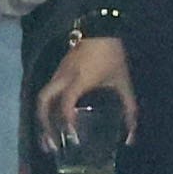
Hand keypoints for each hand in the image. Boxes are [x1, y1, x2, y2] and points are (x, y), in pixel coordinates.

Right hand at [37, 37, 136, 152]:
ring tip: (48, 137)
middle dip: (44, 124)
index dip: (66, 120)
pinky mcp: (55, 72)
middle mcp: (64, 77)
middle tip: (51, 144)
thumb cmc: (113, 57)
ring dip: (42, 118)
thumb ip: (129, 108)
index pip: (66, 102)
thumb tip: (130, 137)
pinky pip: (45, 93)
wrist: (101, 29)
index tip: (71, 137)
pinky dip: (46, 108)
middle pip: (44, 101)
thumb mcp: (123, 82)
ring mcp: (57, 74)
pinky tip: (52, 120)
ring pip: (41, 98)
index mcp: (80, 79)